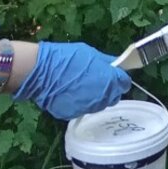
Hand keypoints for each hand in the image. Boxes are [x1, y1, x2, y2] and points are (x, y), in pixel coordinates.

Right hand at [12, 42, 131, 119]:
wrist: (42, 72)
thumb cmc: (68, 58)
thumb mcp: (92, 54)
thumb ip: (106, 62)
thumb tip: (117, 66)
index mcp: (109, 81)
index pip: (125, 84)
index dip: (121, 79)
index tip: (115, 75)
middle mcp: (102, 98)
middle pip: (114, 96)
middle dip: (110, 89)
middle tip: (99, 80)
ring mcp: (87, 108)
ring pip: (99, 104)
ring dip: (96, 97)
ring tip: (83, 86)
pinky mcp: (73, 115)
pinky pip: (83, 109)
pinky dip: (81, 102)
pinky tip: (71, 93)